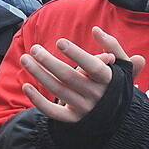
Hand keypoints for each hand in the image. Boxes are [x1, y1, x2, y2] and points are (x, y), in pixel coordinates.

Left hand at [21, 26, 145, 122]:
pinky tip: (26, 86)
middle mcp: (96, 95)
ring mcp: (84, 108)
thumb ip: (112, 46)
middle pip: (68, 77)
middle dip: (49, 61)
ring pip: (57, 90)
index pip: (93, 66)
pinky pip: (53, 112)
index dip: (76, 54)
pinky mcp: (74, 119)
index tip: (60, 42)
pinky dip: (38, 100)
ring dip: (39, 74)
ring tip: (25, 58)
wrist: (123, 117)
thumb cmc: (116, 84)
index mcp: (109, 80)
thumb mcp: (123, 66)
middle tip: (35, 48)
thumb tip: (95, 30)